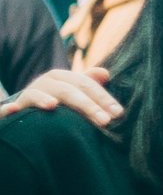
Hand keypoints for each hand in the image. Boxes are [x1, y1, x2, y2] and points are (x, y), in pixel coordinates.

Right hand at [0, 66, 119, 125]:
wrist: (26, 113)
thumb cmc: (56, 101)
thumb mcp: (73, 92)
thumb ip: (88, 84)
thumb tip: (106, 74)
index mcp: (62, 78)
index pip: (85, 85)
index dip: (103, 98)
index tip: (118, 113)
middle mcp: (44, 83)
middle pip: (68, 91)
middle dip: (87, 105)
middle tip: (105, 121)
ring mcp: (26, 95)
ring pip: (38, 96)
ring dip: (45, 100)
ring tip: (54, 106)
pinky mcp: (12, 109)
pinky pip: (6, 109)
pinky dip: (9, 109)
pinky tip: (14, 111)